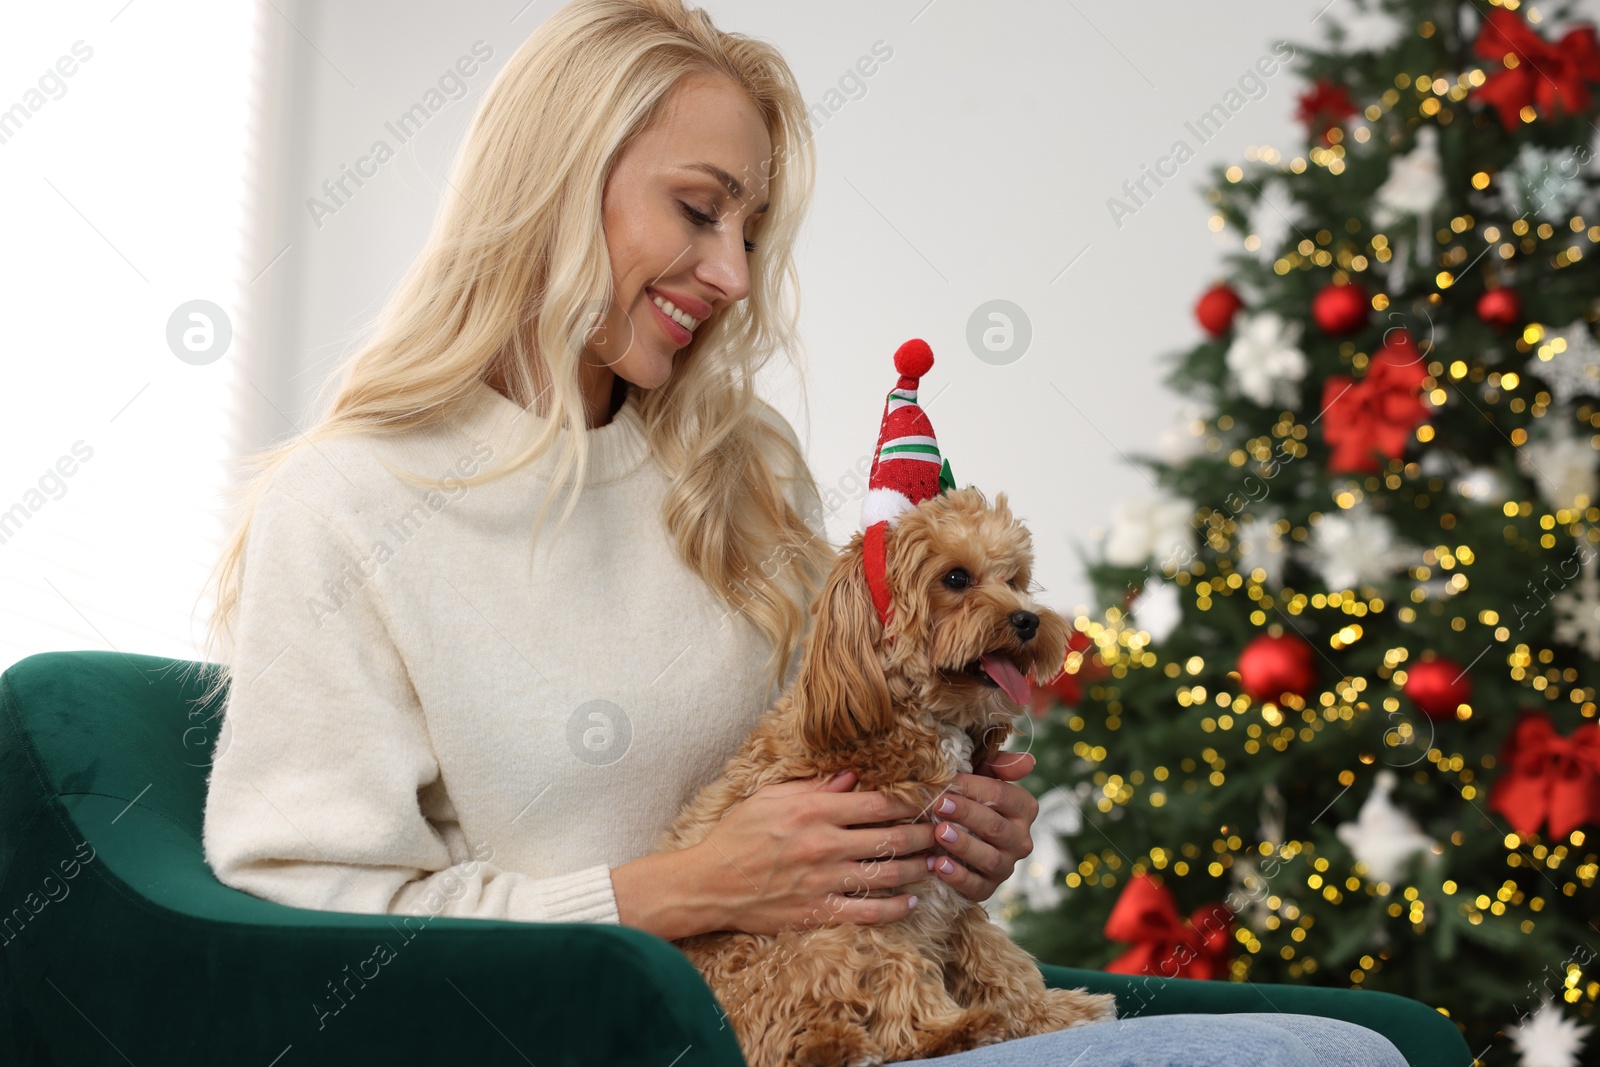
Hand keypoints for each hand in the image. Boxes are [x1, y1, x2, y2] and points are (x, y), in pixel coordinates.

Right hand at [689, 769, 940, 935]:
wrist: (710, 883)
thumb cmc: (739, 834)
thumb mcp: (772, 797)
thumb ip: (815, 786)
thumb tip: (852, 774)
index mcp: (815, 811)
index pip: (880, 803)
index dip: (913, 800)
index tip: (932, 797)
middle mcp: (826, 845)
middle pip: (893, 837)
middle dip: (926, 833)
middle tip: (947, 830)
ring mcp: (824, 881)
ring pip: (888, 874)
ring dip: (918, 869)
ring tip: (937, 863)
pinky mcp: (819, 912)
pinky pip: (868, 912)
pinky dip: (895, 908)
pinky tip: (911, 902)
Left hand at [924, 752, 1039, 904]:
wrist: (954, 834)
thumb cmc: (968, 797)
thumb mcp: (982, 775)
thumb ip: (1000, 765)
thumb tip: (1027, 762)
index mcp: (1024, 808)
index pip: (1002, 795)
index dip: (974, 788)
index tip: (947, 782)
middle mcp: (1020, 840)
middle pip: (995, 827)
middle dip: (966, 814)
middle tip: (939, 805)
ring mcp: (1006, 866)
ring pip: (989, 858)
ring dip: (963, 845)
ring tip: (939, 833)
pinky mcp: (988, 888)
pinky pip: (977, 886)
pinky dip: (958, 877)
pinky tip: (938, 865)